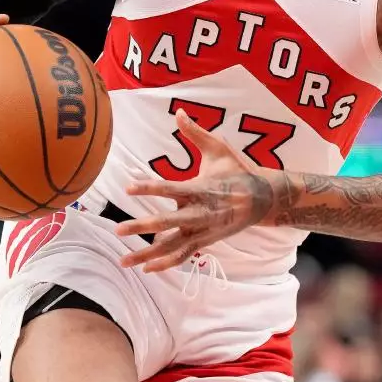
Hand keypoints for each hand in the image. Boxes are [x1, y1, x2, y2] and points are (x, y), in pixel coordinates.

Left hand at [116, 109, 277, 271]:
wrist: (262, 199)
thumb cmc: (238, 171)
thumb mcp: (219, 148)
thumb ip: (195, 133)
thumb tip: (179, 112)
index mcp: (200, 188)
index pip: (170, 188)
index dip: (149, 187)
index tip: (128, 188)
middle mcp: (199, 212)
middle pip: (166, 222)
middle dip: (142, 227)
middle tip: (118, 230)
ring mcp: (202, 230)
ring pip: (171, 246)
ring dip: (147, 255)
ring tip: (123, 261)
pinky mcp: (205, 241)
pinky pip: (183, 255)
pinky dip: (165, 264)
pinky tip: (147, 269)